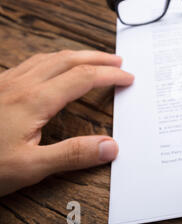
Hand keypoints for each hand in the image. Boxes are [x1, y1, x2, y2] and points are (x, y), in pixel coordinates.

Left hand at [0, 50, 133, 196]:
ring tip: (93, 59)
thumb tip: (111, 146)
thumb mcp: (29, 168)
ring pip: (48, 57)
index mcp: (34, 100)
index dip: (109, 76)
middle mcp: (21, 84)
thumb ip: (72, 155)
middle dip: (97, 58)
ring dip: (76, 55)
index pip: (83, 78)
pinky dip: (54, 59)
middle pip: (68, 59)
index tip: (128, 78)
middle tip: (118, 61)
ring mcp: (6, 82)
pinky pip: (31, 62)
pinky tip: (53, 68)